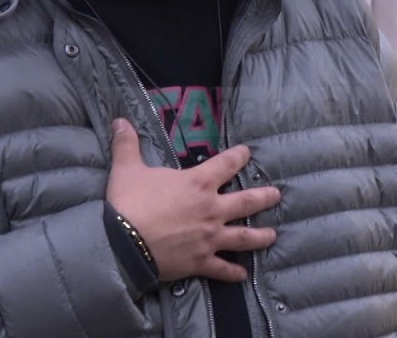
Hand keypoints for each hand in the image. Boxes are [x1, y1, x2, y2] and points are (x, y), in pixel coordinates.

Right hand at [106, 118, 280, 283]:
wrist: (122, 245)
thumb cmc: (129, 204)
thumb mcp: (127, 169)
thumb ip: (127, 145)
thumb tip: (119, 120)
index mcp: (198, 183)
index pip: (226, 164)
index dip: (239, 156)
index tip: (247, 152)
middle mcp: (211, 210)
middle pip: (247, 202)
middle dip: (264, 197)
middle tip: (277, 195)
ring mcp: (210, 238)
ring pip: (244, 237)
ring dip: (260, 236)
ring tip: (273, 235)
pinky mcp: (201, 261)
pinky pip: (223, 269)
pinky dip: (234, 273)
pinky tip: (243, 275)